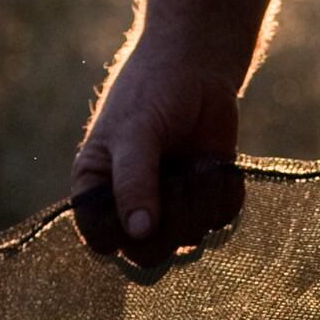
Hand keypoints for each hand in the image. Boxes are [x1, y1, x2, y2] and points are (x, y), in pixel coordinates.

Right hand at [67, 0, 313, 270]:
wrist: (198, 66)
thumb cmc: (151, 93)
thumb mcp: (135, 133)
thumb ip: (134, 182)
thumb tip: (139, 233)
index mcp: (96, 191)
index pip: (101, 242)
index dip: (121, 236)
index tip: (140, 212)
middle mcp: (132, 206)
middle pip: (148, 253)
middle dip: (169, 221)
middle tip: (177, 182)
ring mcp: (171, 206)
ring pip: (189, 239)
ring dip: (199, 202)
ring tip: (197, 164)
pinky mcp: (206, 199)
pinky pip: (220, 220)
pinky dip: (223, 193)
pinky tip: (216, 163)